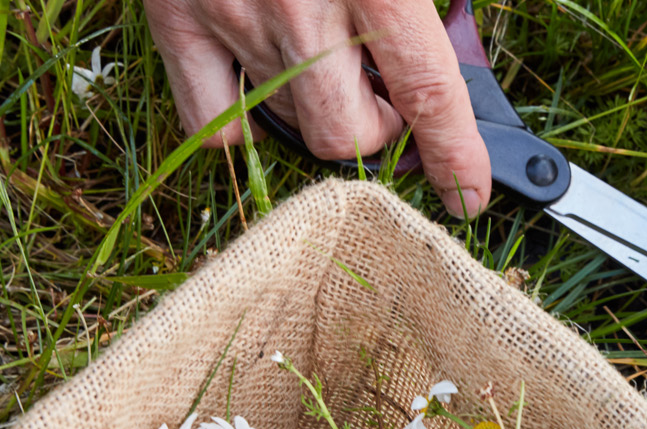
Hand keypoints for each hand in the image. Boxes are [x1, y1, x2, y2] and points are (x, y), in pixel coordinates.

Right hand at [143, 0, 490, 216]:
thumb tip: (450, 36)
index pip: (427, 92)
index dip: (456, 156)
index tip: (470, 193)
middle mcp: (299, 7)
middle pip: (349, 135)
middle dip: (381, 129)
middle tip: (387, 92)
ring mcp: (229, 18)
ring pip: (291, 129)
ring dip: (323, 116)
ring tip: (331, 72)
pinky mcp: (176, 20)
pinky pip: (213, 122)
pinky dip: (243, 123)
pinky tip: (265, 84)